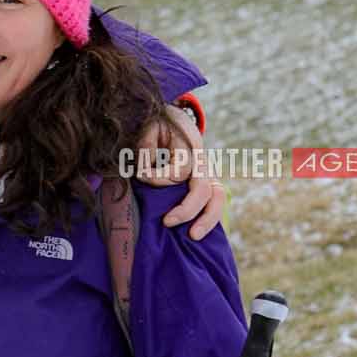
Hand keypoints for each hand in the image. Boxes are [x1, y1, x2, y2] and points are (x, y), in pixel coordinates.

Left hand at [134, 107, 225, 238]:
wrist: (169, 120)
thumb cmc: (156, 125)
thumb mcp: (149, 129)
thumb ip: (147, 148)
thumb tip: (146, 171)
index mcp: (191, 148)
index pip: (181, 171)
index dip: (159, 178)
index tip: (140, 175)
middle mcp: (203, 164)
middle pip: (205, 189)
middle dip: (188, 209)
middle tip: (168, 222)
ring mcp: (207, 176)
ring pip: (217, 199)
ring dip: (207, 220)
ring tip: (193, 236)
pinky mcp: (205, 186)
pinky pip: (213, 205)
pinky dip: (207, 220)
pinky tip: (195, 235)